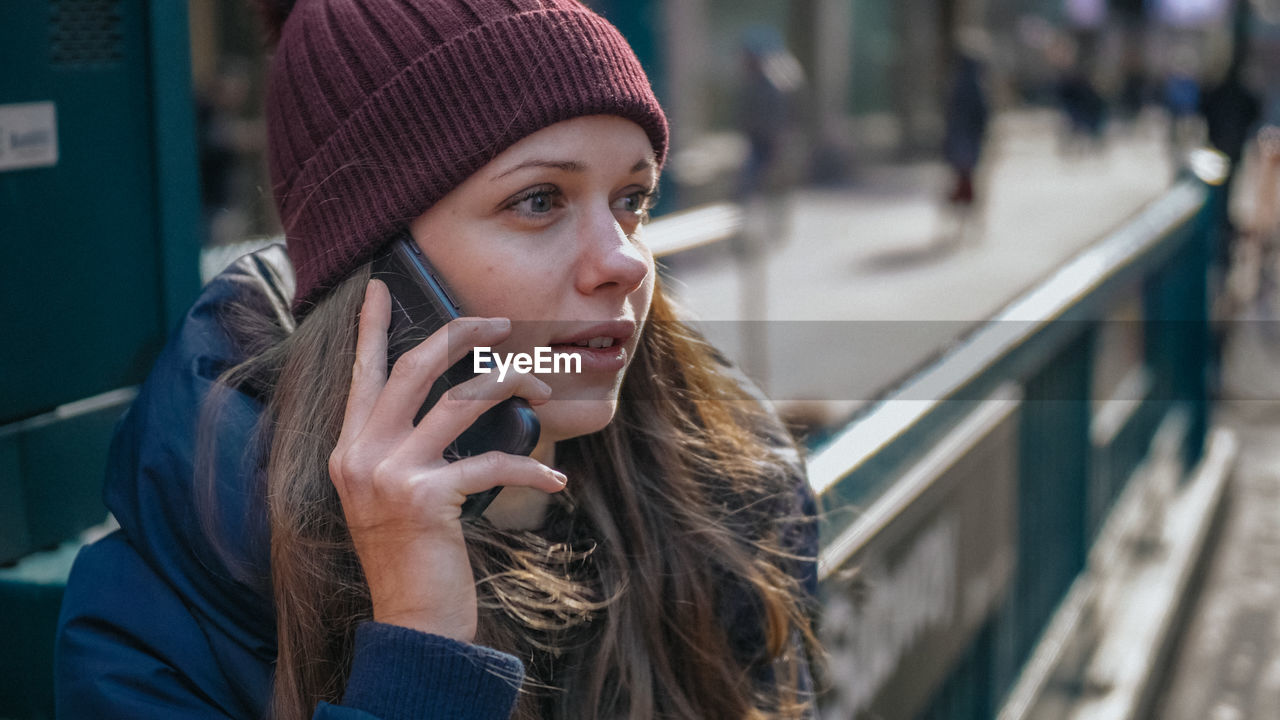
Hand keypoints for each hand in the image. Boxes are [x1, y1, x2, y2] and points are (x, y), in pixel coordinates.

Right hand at [328, 279, 565, 641]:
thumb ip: (409, 448)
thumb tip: (458, 400)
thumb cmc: (416, 555)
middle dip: (461, 334)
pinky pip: (491, 461)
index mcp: (351, 448)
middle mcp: (360, 454)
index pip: (363, 374)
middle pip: (414, 367)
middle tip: (501, 322)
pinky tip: (556, 476)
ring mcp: (389, 474)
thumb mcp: (397, 495)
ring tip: (542, 390)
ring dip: (510, 386)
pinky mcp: (425, 498)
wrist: (414, 620)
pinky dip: (531, 465)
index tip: (381, 287)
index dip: (372, 328)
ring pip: (459, 400)